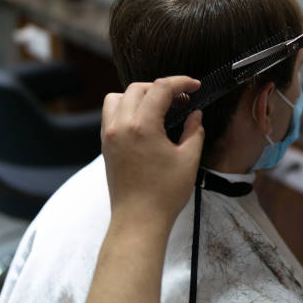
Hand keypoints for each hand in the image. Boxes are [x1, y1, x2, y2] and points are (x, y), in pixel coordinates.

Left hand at [101, 76, 204, 227]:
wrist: (138, 220)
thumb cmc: (165, 193)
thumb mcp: (189, 159)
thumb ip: (194, 131)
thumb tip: (195, 115)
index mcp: (142, 126)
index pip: (160, 88)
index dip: (181, 83)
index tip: (195, 86)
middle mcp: (121, 125)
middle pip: (138, 88)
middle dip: (162, 88)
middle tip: (182, 99)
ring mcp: (109, 135)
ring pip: (118, 97)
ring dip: (140, 95)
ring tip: (159, 107)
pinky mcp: (106, 145)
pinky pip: (111, 114)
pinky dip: (127, 108)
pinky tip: (145, 122)